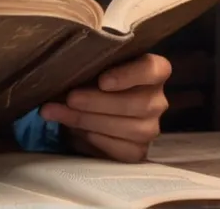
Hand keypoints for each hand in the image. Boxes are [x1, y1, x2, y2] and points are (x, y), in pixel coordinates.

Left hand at [39, 53, 170, 161]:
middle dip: (99, 102)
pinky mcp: (139, 150)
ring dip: (91, 121)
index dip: (130, 75)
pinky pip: (124, 150)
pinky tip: (78, 133)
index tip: (103, 81)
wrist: (84, 113)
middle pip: (139, 103)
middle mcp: (157, 100)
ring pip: (131, 129)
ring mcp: (150, 127)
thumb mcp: (89, 71)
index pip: (154, 69)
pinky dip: (98, 141)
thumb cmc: (89, 82)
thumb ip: (86, 69)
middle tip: (70, 99)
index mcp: (152, 72)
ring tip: (63, 114)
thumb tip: (62, 76)